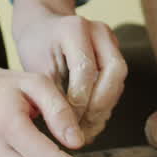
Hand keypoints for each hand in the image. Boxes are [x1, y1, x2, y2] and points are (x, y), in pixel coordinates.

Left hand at [12, 9, 126, 143]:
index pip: (86, 68)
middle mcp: (99, 31)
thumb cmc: (37, 46)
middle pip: (116, 70)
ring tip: (85, 129)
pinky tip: (89, 120)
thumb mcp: (37, 69)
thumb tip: (71, 125)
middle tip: (84, 126)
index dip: (80, 99)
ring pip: (119, 79)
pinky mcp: (114, 54)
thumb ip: (55, 93)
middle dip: (101, 103)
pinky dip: (104, 104)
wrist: (43, 28)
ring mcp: (110, 41)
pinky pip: (116, 83)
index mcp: (75, 28)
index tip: (68, 119)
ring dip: (104, 107)